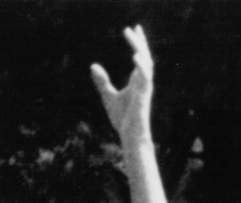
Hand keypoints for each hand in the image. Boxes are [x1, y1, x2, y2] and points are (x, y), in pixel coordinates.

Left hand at [90, 25, 156, 146]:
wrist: (129, 136)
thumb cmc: (122, 119)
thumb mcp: (108, 96)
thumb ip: (102, 81)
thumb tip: (93, 66)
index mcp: (137, 81)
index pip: (139, 57)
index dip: (137, 42)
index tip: (132, 29)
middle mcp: (143, 82)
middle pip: (144, 56)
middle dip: (139, 42)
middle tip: (132, 27)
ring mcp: (145, 88)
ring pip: (147, 64)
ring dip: (140, 49)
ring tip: (133, 37)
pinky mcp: (144, 96)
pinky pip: (145, 78)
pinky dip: (142, 66)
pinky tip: (135, 56)